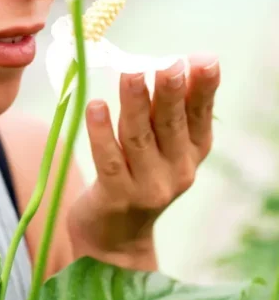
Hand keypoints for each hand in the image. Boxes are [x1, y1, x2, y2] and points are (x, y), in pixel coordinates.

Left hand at [66, 54, 219, 260]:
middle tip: (168, 63)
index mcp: (192, 153)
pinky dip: (101, 132)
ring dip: (135, 104)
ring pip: (138, 138)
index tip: (204, 60)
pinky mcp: (115, 197)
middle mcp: (177, 171)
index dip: (203, 88)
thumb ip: (169, 109)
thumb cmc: (137, 176)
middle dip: (170, 92)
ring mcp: (147, 187)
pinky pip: (107, 160)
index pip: (200, 116)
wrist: (114, 238)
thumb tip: (180, 61)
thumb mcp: (163, 146)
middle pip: (171, 125)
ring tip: (130, 73)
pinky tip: (96, 106)